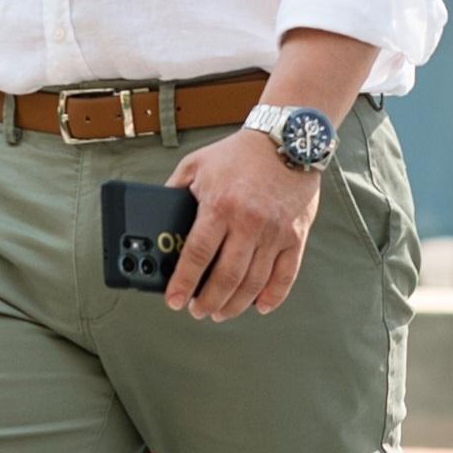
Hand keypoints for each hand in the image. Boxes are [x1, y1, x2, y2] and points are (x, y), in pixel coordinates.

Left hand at [163, 128, 320, 320]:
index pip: (197, 254)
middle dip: (208, 301)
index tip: (174, 300)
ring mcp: (275, 232)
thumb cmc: (238, 154)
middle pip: (226, 276)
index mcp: (220, 205)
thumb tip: (157, 219)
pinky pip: (285, 275)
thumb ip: (175, 192)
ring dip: (236, 304)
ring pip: (254, 282)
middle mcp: (248, 222)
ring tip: (221, 312)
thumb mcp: (195, 165)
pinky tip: (259, 306)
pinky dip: (273, 296)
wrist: (286, 140)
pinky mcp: (296, 236)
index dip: (183, 282)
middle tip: (197, 311)